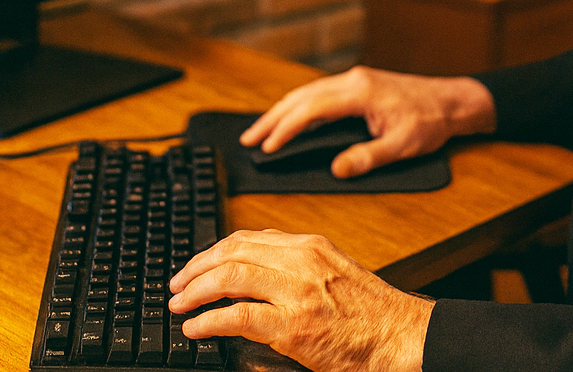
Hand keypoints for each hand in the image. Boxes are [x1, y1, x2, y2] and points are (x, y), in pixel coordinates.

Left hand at [168, 228, 431, 371]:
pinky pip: (238, 316)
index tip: (195, 267)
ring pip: (230, 276)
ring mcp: (296, 291)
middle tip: (176, 286)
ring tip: (178, 306)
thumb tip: (257, 270)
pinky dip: (209, 321)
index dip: (213, 251)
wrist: (397, 334)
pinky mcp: (293, 325)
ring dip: (195, 291)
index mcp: (310, 246)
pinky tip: (195, 329)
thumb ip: (298, 265)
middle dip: (196, 268)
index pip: (248, 238)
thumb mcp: (333, 271)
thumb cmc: (369, 311)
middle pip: (232, 252)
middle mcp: (301, 260)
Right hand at [240, 66, 496, 177]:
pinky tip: (292, 118)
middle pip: (303, 96)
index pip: (312, 108)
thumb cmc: (431, 121)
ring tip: (261, 131)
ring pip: (309, 91)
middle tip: (248, 139)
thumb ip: (368, 157)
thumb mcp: (403, 146)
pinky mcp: (359, 84)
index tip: (267, 147)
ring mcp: (356, 79)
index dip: (286, 128)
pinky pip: (321, 92)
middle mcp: (354, 80)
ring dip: (283, 110)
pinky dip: (300, 105)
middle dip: (273, 117)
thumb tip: (336, 169)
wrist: (452, 100)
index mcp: (361, 92)